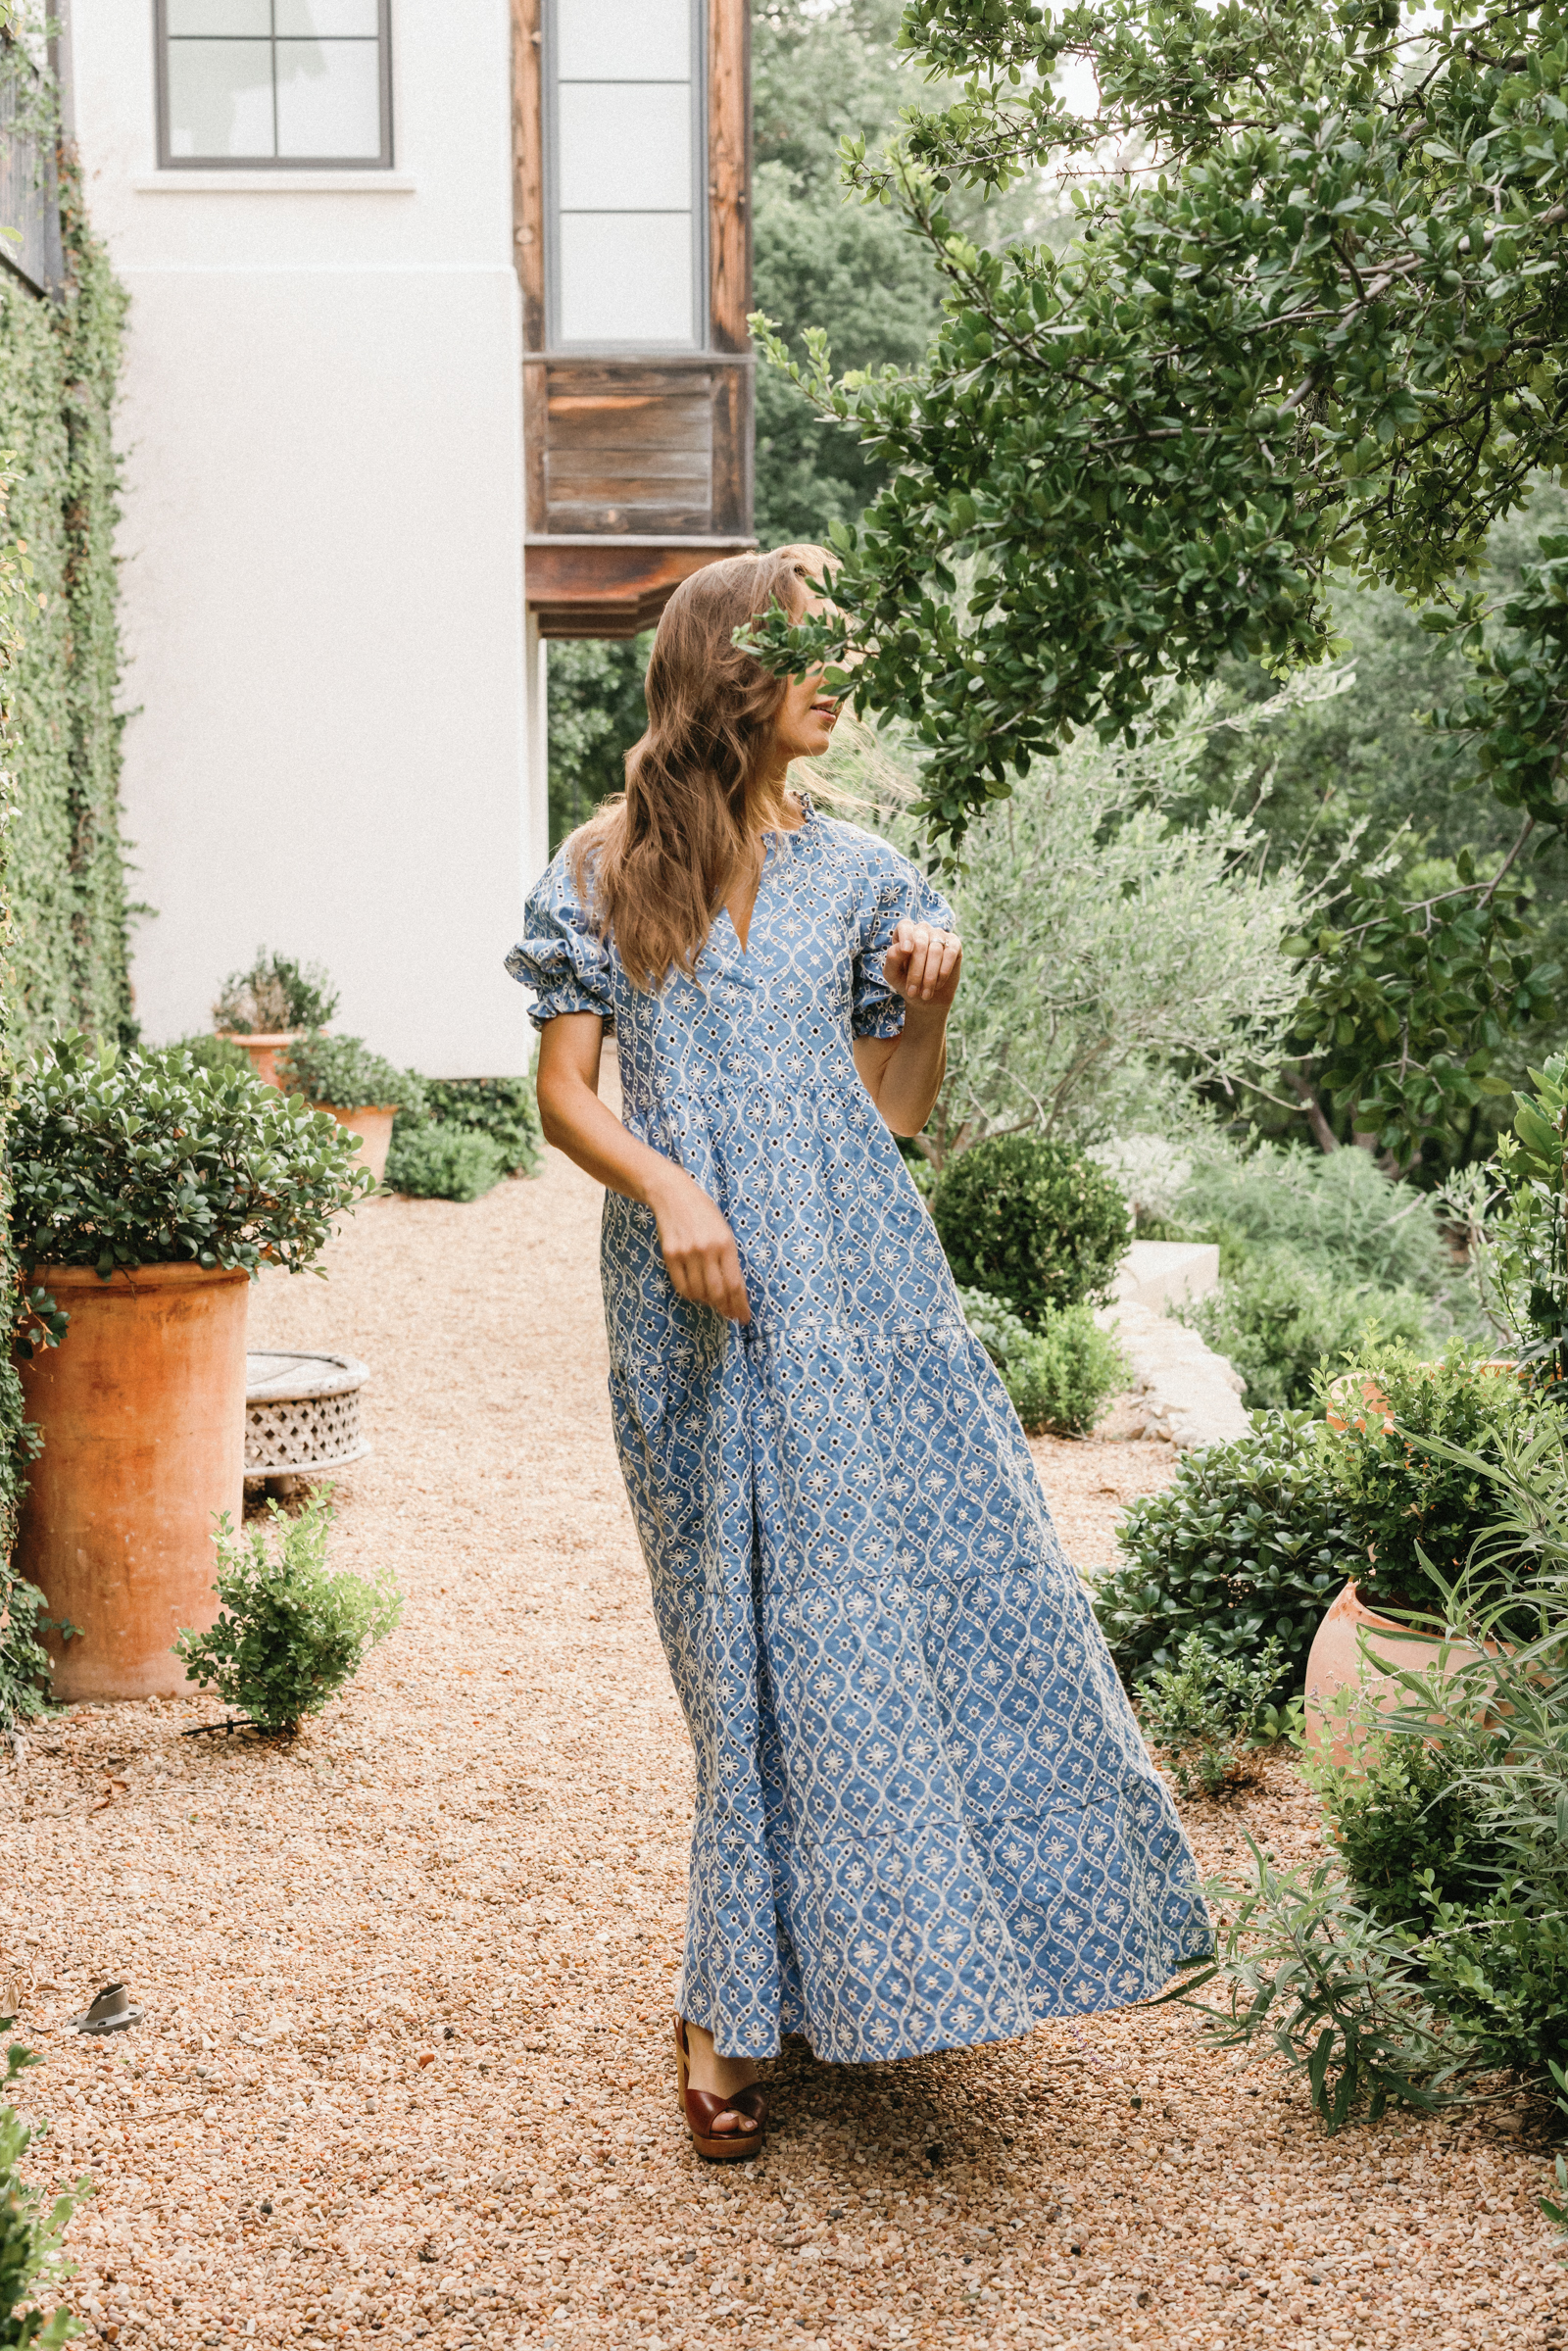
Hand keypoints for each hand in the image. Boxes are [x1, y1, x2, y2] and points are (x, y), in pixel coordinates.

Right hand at [647, 1169, 751, 1322]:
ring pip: (698, 1292)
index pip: (735, 1284)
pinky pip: (681, 1286)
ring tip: (713, 1301)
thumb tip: (733, 1290)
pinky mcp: (670, 1254)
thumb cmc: (704, 1213)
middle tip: (730, 1315)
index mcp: (726, 1243)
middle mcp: (707, 1249)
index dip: (740, 1305)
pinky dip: (691, 1294)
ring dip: (707, 1302)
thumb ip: (729, 1258)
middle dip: (725, 1308)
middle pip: (717, 1292)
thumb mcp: (724, 1231)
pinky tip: (696, 1293)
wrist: (674, 1194)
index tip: (744, 1318)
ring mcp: (686, 1253)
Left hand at [882, 919, 961, 1011]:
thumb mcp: (893, 973)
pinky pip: (950, 953)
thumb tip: (902, 948)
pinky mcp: (954, 944)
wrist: (927, 998)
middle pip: (920, 944)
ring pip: (935, 950)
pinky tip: (938, 984)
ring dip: (929, 976)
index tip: (906, 951)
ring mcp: (939, 935)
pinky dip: (943, 971)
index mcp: (905, 933)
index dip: (906, 936)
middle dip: (916, 971)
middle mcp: (922, 930)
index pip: (905, 926)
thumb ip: (892, 959)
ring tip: (925, 994)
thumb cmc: (906, 982)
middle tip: (912, 992)